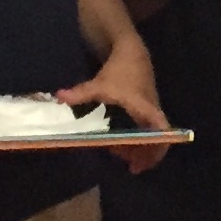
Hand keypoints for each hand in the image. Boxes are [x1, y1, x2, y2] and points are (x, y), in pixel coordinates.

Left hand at [62, 41, 174, 171]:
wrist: (132, 51)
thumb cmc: (119, 69)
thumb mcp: (100, 83)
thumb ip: (81, 93)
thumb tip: (59, 98)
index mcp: (143, 107)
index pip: (161, 129)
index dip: (158, 146)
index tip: (143, 163)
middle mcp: (151, 111)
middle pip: (158, 138)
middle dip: (147, 155)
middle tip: (133, 168)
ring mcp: (150, 111)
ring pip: (152, 135)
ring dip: (142, 149)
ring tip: (128, 162)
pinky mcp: (146, 110)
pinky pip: (147, 130)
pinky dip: (139, 140)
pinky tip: (123, 145)